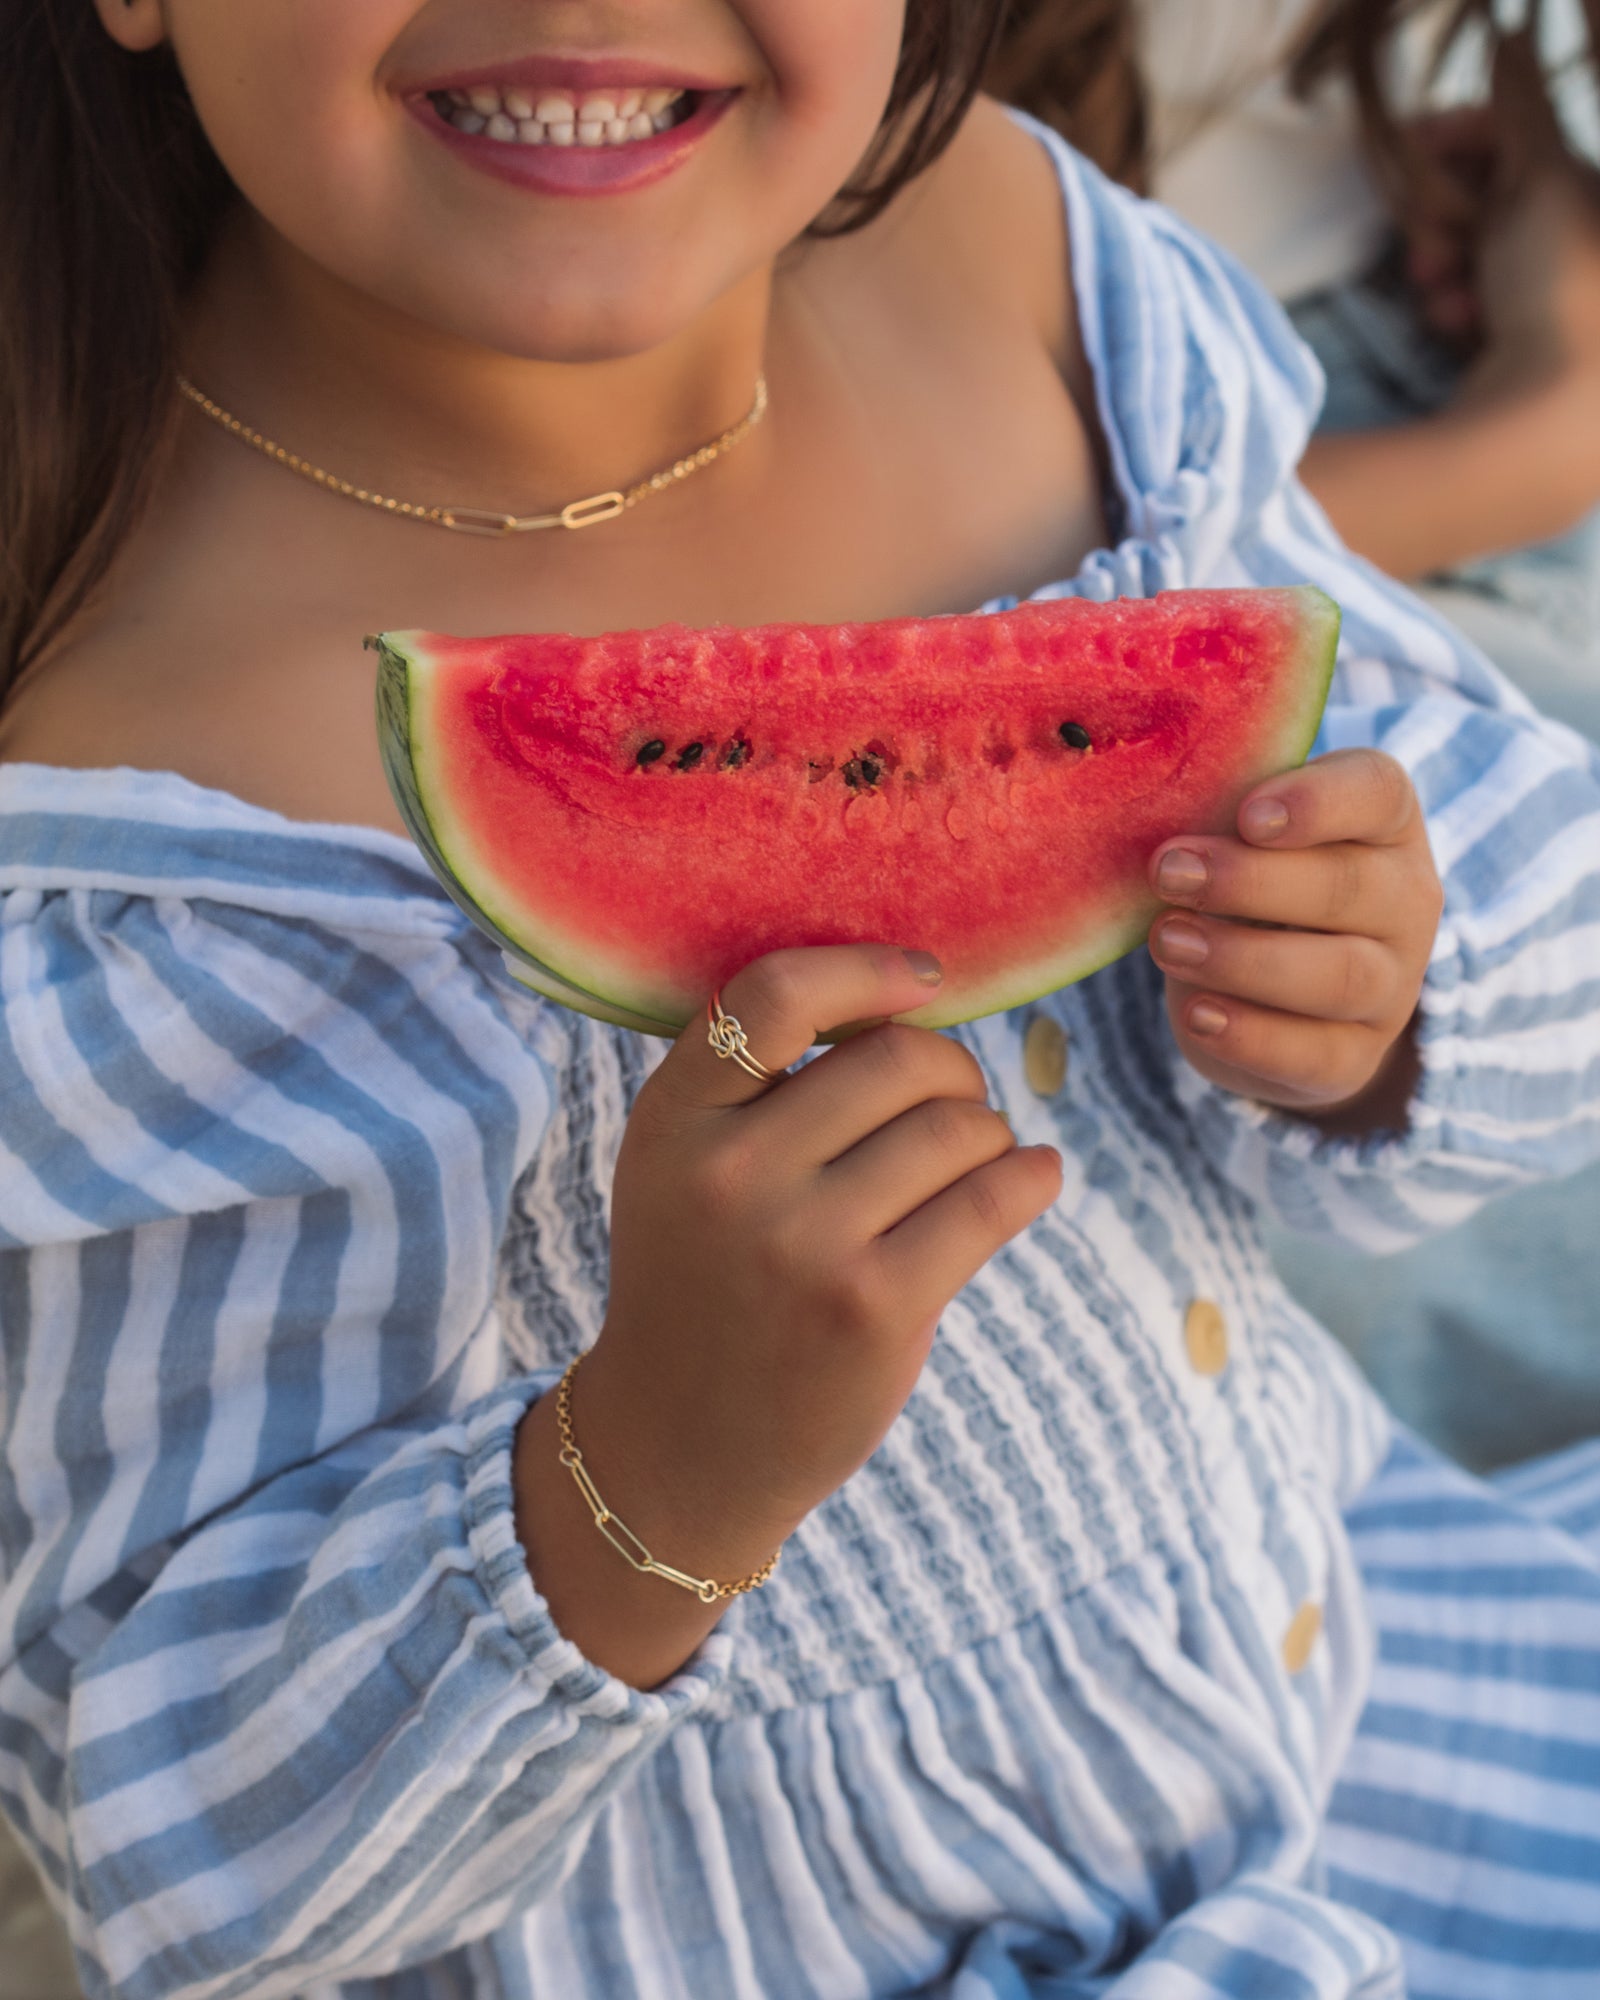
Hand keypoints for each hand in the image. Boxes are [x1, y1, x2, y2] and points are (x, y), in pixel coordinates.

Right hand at [551, 945, 1061, 1595]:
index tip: (922, 981)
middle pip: (897, 1057)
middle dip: (950, 1071)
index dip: (867, 970)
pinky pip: (993, 1199)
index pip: (777, 994)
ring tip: (976, 1159)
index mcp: (674, 1120)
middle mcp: (731, 1173)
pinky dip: (1032, 1176)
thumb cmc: (703, 1281)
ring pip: (957, 1126)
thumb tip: (909, 996)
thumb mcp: (678, 1166)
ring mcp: (803, 1243)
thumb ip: (754, 1084)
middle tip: (953, 1105)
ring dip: (988, 1132)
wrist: (678, 1446)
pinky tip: (1033, 1176)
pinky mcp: (874, 1308)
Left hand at [1146, 749, 1442, 1121]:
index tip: (1247, 816)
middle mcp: (1405, 901)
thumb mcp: (1241, 842)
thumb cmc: (1254, 888)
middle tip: (1169, 872)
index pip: (1377, 793)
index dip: (1316, 801)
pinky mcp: (1356, 1057)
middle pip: (1347, 886)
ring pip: (1339, 975)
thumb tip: (1156, 817)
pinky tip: (1198, 1013)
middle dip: (1249, 882)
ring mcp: (1391, 985)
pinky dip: (1252, 1037)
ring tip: (1169, 942)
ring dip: (1243, 959)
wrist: (1281, 1000)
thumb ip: (1218, 821)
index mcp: (1384, 824)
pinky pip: (1315, 1054)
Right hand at [1400, 36, 1599, 400]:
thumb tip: (1514, 32)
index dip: (1462, 134)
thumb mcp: (1541, 178)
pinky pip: (1476, 305)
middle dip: (1447, 216)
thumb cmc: (1559, 289)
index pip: (1520, 138)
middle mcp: (1584, 243)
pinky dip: (1457, 309)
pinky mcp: (1527, 352)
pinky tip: (1456, 328)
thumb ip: (1522, 106)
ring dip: (1445, 268)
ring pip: (1475, 254)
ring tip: (1442, 298)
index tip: (1415, 144)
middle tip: (1427, 248)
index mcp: (1596, 195)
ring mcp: (1556, 300)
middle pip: (1491, 198)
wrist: (1551, 416)